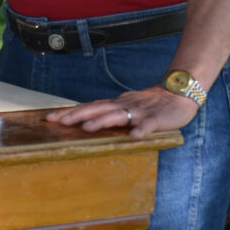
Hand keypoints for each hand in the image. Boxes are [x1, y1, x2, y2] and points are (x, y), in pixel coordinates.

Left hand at [45, 86, 199, 137]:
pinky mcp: (157, 119)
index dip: (70, 112)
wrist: (179, 93)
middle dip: (78, 115)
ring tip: (88, 128)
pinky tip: (134, 136)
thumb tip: (85, 121)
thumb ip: (109, 114)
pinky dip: (141, 130)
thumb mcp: (127, 107)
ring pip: (119, 115)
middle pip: (98, 109)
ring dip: (103, 121)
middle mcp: (124, 105)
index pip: (89, 107)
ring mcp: (140, 112)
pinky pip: (149, 125)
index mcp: (116, 104)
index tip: (49, 118)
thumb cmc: (151, 103)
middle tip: (59, 121)